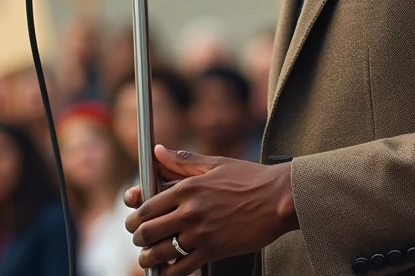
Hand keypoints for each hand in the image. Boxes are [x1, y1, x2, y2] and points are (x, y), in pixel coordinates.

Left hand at [125, 145, 297, 275]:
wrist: (280, 198)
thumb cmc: (252, 179)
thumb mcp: (216, 164)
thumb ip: (183, 161)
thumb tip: (158, 152)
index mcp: (187, 187)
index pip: (146, 205)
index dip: (134, 216)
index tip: (134, 220)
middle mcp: (190, 211)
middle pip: (147, 231)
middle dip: (138, 238)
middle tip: (140, 239)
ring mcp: (201, 233)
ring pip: (159, 252)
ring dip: (148, 257)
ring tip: (149, 257)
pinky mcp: (213, 250)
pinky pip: (181, 269)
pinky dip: (169, 273)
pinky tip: (167, 270)